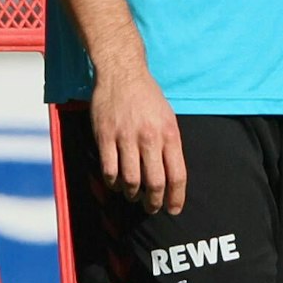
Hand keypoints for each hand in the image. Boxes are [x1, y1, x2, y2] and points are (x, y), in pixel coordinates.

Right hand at [91, 65, 185, 214]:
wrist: (122, 73)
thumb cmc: (147, 96)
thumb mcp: (168, 117)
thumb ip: (169, 145)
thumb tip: (171, 176)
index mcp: (169, 133)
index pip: (177, 175)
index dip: (176, 198)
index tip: (174, 210)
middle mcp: (149, 138)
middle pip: (155, 183)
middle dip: (154, 202)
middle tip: (151, 208)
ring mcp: (126, 138)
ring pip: (131, 181)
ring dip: (132, 195)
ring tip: (133, 196)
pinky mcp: (105, 136)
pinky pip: (109, 170)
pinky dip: (113, 183)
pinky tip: (116, 183)